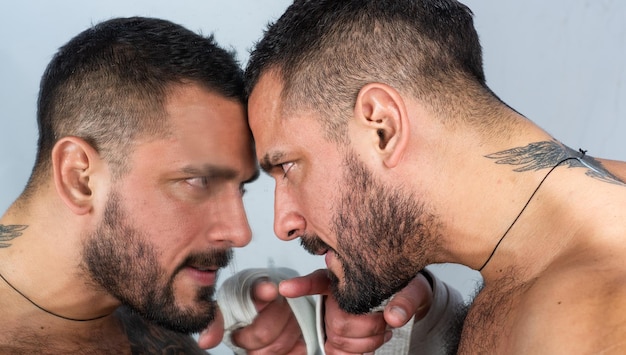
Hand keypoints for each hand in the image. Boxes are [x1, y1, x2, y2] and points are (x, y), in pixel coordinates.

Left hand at [198, 279, 306, 353]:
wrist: (263, 308)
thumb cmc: (244, 306)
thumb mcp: (226, 308)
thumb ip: (215, 322)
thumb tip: (206, 341)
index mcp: (259, 286)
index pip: (262, 287)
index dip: (264, 290)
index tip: (269, 291)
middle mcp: (283, 298)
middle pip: (265, 331)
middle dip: (247, 341)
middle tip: (240, 338)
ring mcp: (298, 315)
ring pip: (278, 345)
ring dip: (261, 352)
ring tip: (253, 344)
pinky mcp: (307, 332)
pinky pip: (295, 352)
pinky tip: (269, 349)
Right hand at [280, 269, 432, 353]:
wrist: (407, 299)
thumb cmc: (405, 287)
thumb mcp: (414, 288)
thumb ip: (407, 300)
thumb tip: (395, 317)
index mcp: (345, 277)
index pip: (317, 281)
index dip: (300, 286)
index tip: (285, 288)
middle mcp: (334, 295)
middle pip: (338, 320)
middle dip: (367, 327)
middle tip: (384, 321)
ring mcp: (333, 317)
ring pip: (340, 338)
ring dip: (367, 342)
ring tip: (382, 330)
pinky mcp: (336, 336)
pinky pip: (338, 351)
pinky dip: (356, 353)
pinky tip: (368, 345)